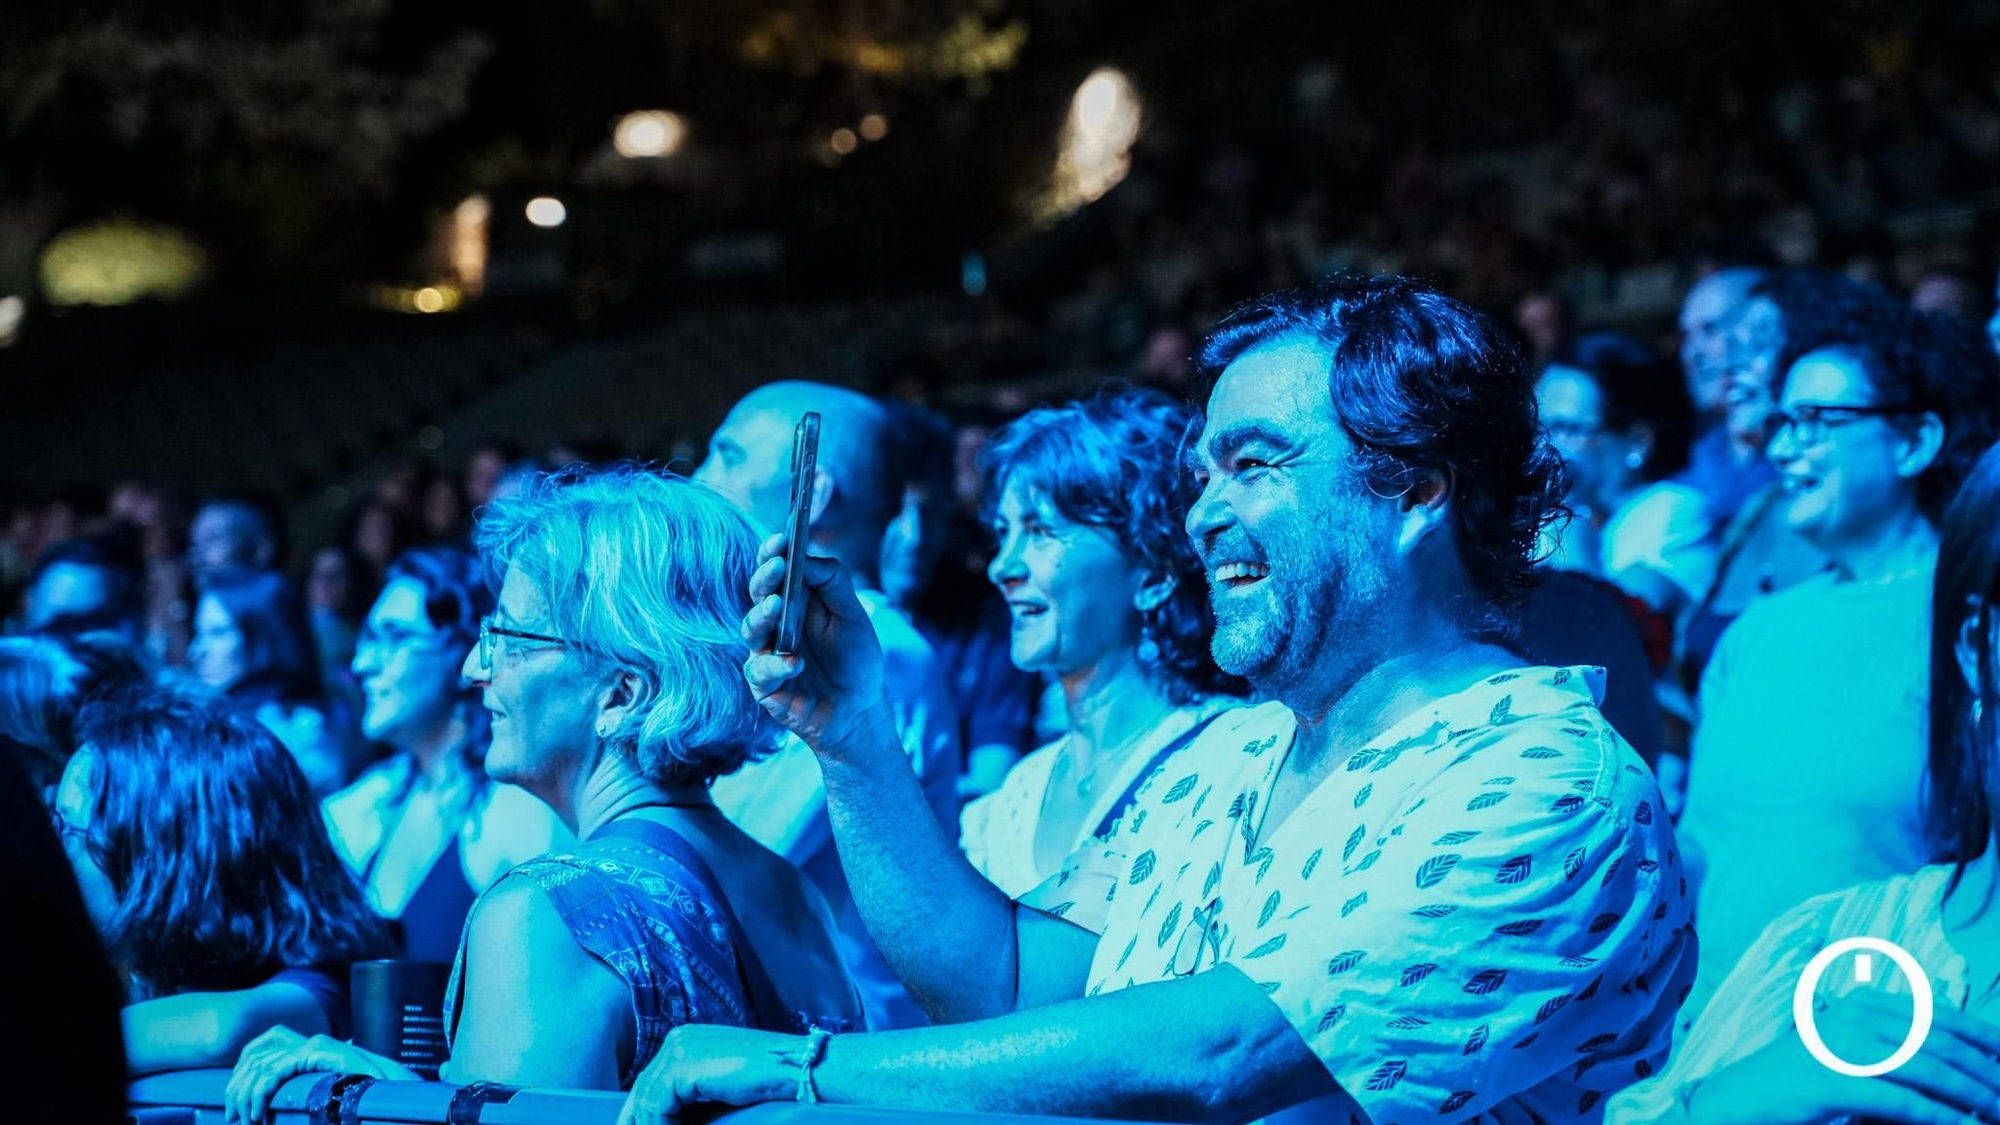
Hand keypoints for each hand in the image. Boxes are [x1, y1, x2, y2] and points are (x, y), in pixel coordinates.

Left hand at [224, 1026, 402, 1124]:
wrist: (393, 1092)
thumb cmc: (362, 1097)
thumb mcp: (323, 1092)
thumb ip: (301, 1090)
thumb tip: (268, 1106)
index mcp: (307, 1049)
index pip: (259, 1049)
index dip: (239, 1077)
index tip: (235, 1107)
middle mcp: (308, 1041)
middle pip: (254, 1057)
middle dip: (235, 1089)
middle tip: (233, 1117)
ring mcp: (312, 1044)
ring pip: (260, 1065)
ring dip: (245, 1096)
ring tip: (247, 1120)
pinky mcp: (316, 1052)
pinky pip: (274, 1071)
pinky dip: (259, 1094)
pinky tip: (259, 1114)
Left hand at [618, 1025, 801, 1124]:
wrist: (794, 1067)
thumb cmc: (766, 1079)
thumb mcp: (719, 1086)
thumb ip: (694, 1097)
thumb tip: (672, 1118)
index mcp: (686, 1040)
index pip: (651, 1081)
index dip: (643, 1113)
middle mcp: (678, 1039)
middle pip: (643, 1089)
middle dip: (641, 1120)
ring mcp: (680, 1049)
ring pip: (646, 1099)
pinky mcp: (684, 1065)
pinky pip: (656, 1105)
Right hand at [742, 533, 889, 757]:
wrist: (860, 711)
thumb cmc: (856, 661)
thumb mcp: (852, 615)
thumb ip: (832, 581)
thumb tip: (805, 556)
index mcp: (795, 603)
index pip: (776, 572)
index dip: (773, 554)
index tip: (780, 539)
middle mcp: (775, 625)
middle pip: (758, 595)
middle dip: (765, 578)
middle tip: (777, 566)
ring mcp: (766, 653)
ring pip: (750, 629)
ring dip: (762, 615)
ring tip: (778, 606)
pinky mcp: (764, 684)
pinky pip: (760, 670)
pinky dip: (776, 665)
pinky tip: (796, 663)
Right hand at [1689, 990, 1999, 1124]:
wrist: (1737, 1100)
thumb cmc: (1797, 1082)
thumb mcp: (1847, 1051)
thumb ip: (1893, 1046)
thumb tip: (1959, 1061)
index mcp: (1860, 1005)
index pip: (1940, 1016)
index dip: (1985, 1038)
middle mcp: (1852, 1017)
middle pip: (1941, 1043)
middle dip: (1985, 1073)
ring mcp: (1839, 1046)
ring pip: (1928, 1069)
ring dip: (1972, 1096)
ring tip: (1998, 1113)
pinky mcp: (1831, 1081)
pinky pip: (1900, 1100)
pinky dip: (1938, 1116)